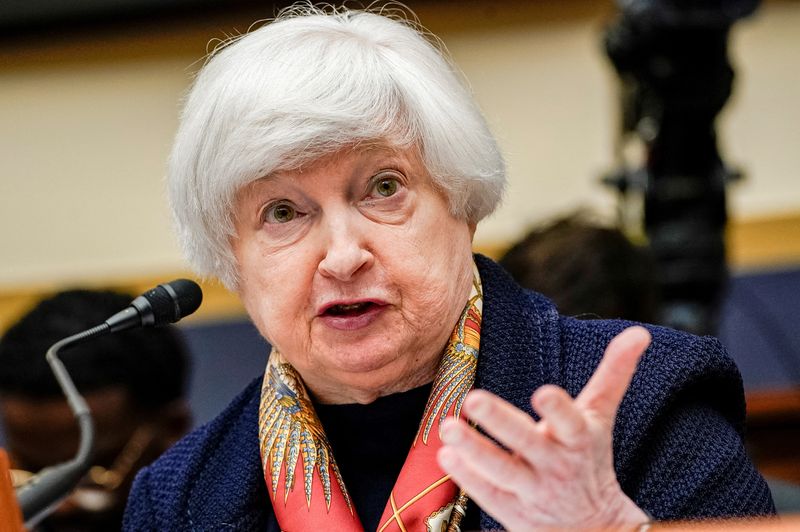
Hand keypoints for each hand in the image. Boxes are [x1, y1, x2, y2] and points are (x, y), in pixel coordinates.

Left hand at [437, 325, 651, 530]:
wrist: (595, 527)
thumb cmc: (589, 458)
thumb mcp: (601, 417)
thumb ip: (614, 374)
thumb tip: (640, 332)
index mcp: (578, 437)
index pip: (570, 422)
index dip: (558, 409)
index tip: (543, 393)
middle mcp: (556, 464)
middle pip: (527, 443)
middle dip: (501, 422)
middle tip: (472, 399)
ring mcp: (533, 490)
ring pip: (502, 471)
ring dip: (473, 450)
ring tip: (447, 428)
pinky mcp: (513, 512)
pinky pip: (488, 495)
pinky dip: (468, 478)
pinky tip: (446, 456)